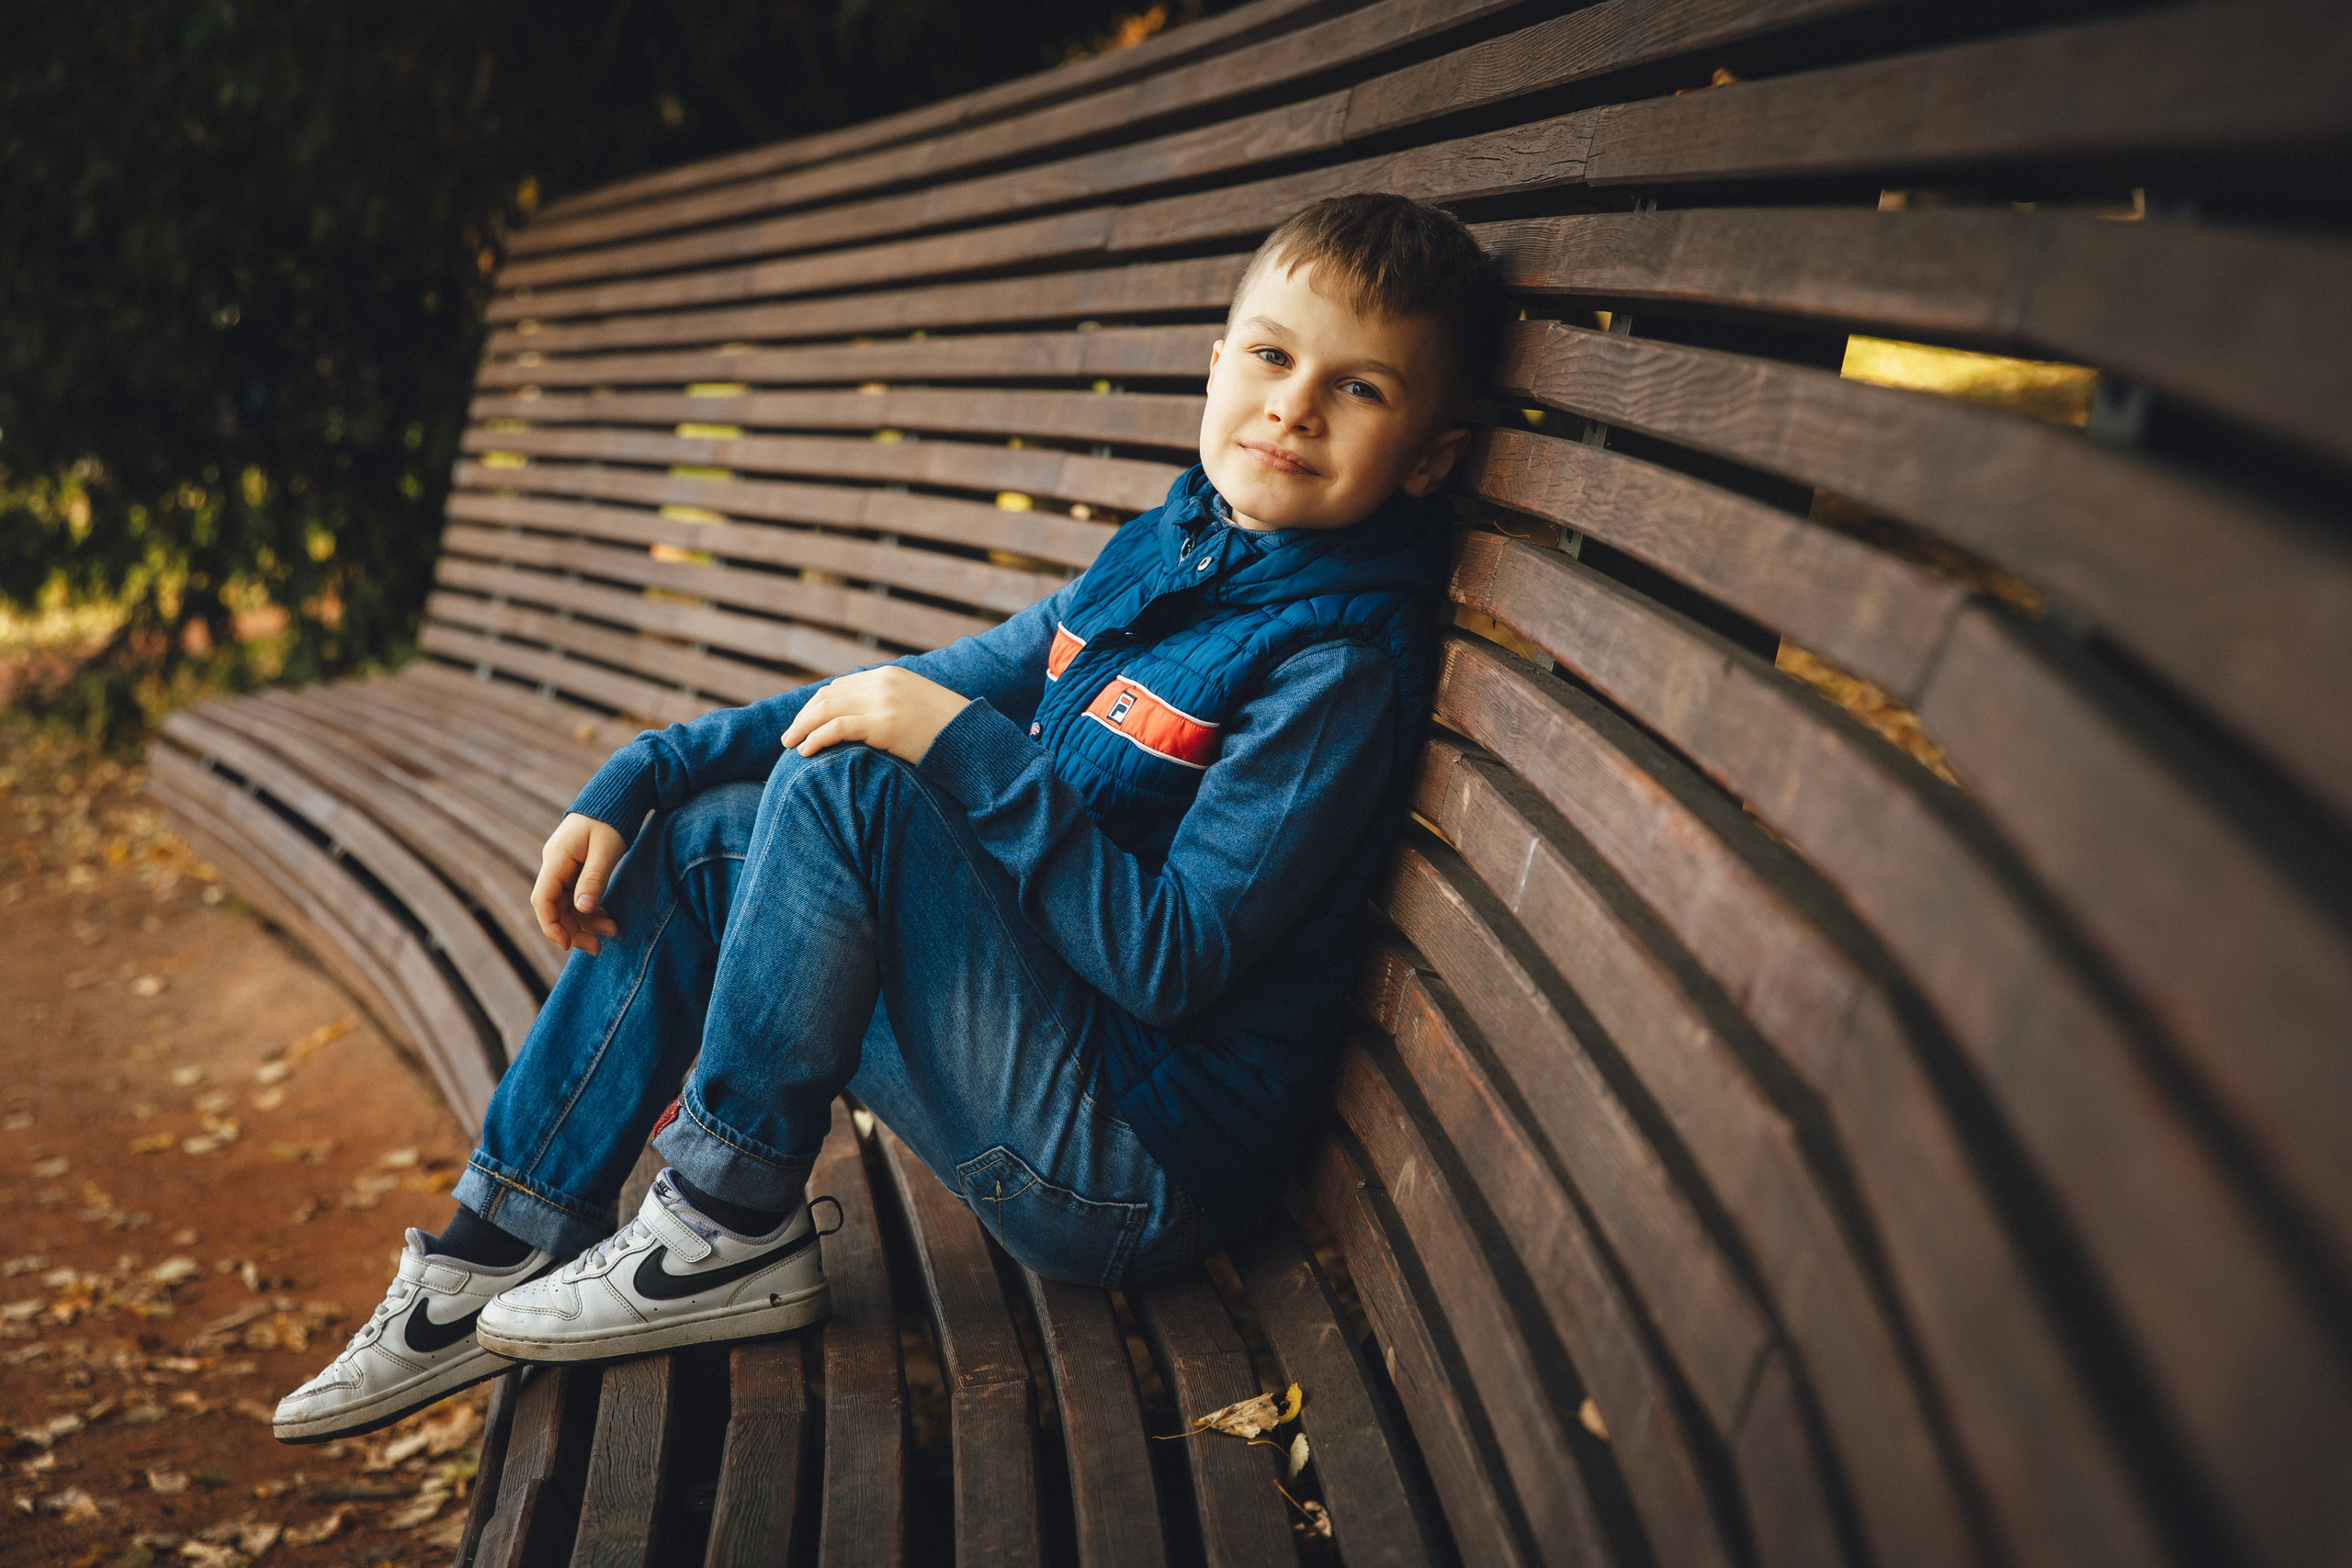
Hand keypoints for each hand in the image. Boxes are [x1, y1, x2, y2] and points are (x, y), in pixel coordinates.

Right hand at [531, 812, 625, 954]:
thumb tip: (583, 908)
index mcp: (557, 859)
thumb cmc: (610, 820)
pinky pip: (575, 896)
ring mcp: (564, 867)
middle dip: (574, 929)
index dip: (551, 925)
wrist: (614, 798)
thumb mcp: (606, 850)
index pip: (543, 899)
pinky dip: (589, 910)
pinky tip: (606, 917)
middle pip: (554, 907)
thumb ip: (594, 878)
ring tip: (612, 932)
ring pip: (566, 904)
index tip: (568, 945)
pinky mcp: (574, 869)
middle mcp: (555, 865)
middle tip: (598, 947)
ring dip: (585, 922)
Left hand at [780, 666, 969, 764]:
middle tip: (788, 737)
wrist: (973, 738)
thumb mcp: (917, 708)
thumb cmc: (948, 730)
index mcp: (889, 676)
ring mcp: (883, 702)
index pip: (839, 687)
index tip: (804, 725)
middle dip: (804, 717)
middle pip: (828, 696)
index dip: (816, 707)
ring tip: (790, 746)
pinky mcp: (884, 724)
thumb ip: (891, 705)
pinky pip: (838, 728)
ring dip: (803, 728)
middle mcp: (882, 683)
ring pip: (827, 710)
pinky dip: (816, 738)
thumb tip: (866, 723)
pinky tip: (806, 751)